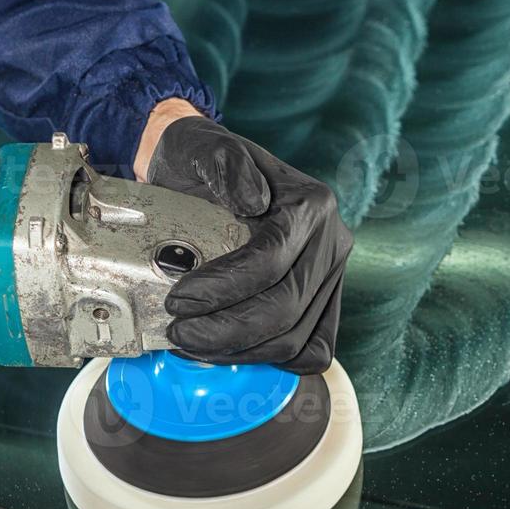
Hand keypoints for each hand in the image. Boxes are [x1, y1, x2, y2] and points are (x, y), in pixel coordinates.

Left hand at [140, 114, 351, 373]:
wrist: (205, 176)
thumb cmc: (201, 163)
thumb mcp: (204, 148)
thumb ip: (226, 165)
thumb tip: (253, 201)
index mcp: (312, 204)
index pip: (272, 261)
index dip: (223, 289)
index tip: (177, 301)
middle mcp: (333, 242)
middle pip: (286, 307)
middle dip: (226, 330)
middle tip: (178, 332)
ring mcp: (331, 278)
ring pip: (295, 338)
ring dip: (240, 351)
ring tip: (191, 344)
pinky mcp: (323, 305)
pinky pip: (309, 350)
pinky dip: (269, 360)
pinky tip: (227, 351)